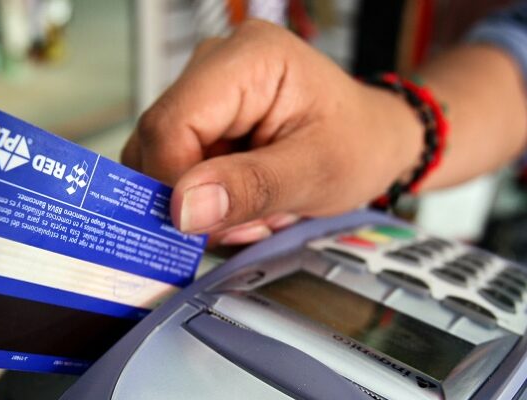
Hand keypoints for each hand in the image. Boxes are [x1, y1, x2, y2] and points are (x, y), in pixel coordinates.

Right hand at [123, 20, 421, 244]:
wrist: (369, 140)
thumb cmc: (357, 144)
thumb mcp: (316, 172)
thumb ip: (251, 188)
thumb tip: (184, 209)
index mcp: (248, 59)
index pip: (171, 125)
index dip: (174, 183)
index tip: (203, 227)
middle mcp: (215, 65)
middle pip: (157, 141)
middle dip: (192, 198)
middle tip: (247, 222)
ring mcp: (203, 92)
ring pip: (159, 160)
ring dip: (200, 204)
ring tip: (254, 212)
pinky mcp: (200, 119)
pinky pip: (174, 168)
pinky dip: (203, 199)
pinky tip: (244, 202)